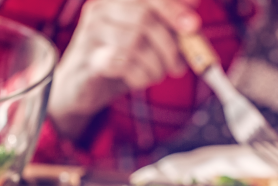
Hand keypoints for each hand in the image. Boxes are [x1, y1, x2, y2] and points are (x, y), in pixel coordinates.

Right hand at [49, 0, 200, 138]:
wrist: (83, 86)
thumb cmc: (120, 59)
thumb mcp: (149, 42)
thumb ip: (171, 30)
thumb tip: (194, 21)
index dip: (174, 8)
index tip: (193, 26)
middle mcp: (102, 8)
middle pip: (144, 16)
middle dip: (169, 44)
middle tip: (177, 66)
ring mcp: (91, 32)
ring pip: (134, 41)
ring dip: (155, 64)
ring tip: (157, 75)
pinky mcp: (86, 58)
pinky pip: (121, 63)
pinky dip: (139, 76)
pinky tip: (140, 80)